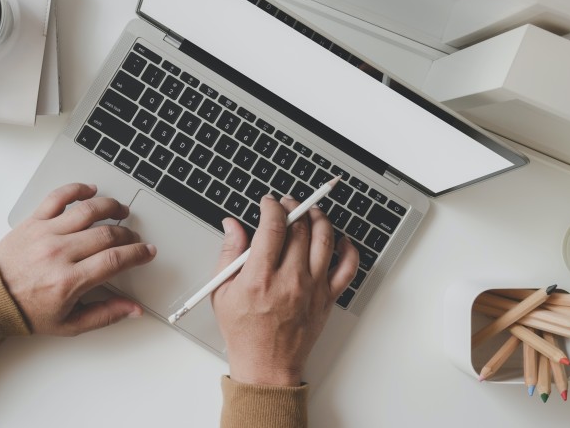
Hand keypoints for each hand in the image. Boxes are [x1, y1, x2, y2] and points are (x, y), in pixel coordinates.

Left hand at [0, 183, 155, 335]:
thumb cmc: (26, 311)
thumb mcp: (69, 324)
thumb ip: (105, 315)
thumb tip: (133, 309)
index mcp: (69, 281)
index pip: (114, 260)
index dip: (138, 254)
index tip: (147, 252)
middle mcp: (59, 253)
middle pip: (106, 234)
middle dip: (127, 234)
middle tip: (133, 238)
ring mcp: (46, 233)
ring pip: (87, 210)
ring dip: (110, 206)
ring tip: (120, 210)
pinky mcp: (33, 221)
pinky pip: (58, 197)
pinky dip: (77, 189)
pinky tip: (90, 191)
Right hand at [211, 195, 358, 386]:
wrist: (267, 366)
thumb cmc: (244, 332)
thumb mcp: (222, 292)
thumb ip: (228, 254)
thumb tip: (232, 225)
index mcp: (260, 278)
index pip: (273, 226)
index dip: (272, 207)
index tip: (268, 203)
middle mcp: (290, 280)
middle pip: (300, 228)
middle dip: (294, 207)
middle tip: (287, 204)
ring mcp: (313, 288)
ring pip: (325, 239)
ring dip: (319, 218)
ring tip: (311, 212)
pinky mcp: (327, 298)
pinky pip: (348, 267)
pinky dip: (347, 248)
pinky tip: (338, 240)